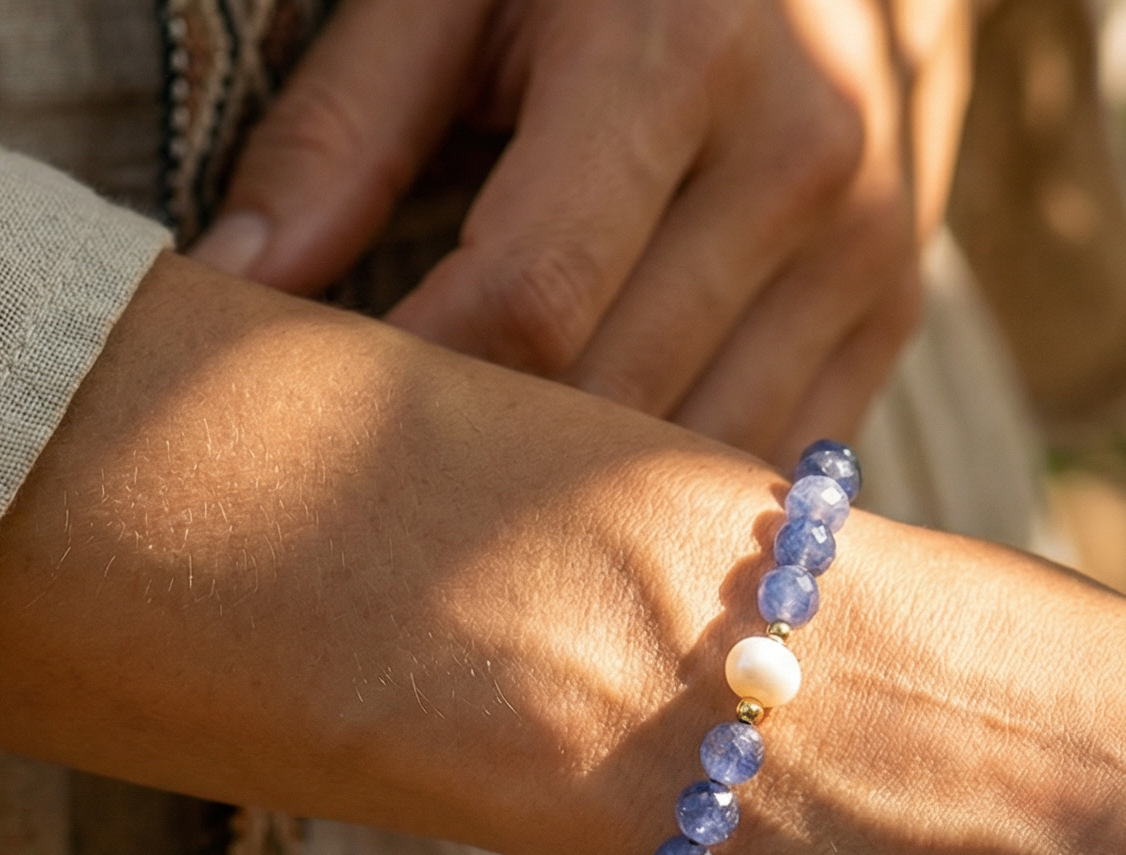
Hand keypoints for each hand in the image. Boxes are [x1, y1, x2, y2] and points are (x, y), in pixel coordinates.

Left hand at [189, 0, 969, 465]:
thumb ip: (347, 126)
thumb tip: (233, 286)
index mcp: (681, 56)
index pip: (532, 298)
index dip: (409, 389)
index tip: (308, 432)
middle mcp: (803, 164)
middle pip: (615, 400)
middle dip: (479, 466)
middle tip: (362, 512)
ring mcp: (867, 252)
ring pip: (699, 462)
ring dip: (576, 511)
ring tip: (462, 527)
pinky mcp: (891, 315)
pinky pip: (773, 467)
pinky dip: (672, 502)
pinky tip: (584, 506)